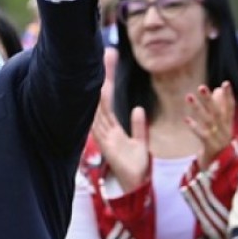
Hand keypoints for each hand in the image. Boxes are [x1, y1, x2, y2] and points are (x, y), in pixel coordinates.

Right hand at [91, 50, 148, 192]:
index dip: (108, 79)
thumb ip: (139, 126)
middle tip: (107, 53)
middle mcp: (104, 128)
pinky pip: (100, 123)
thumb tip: (137, 108)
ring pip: (100, 107)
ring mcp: (103, 134)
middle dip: (105, 76)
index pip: (108, 98)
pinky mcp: (105, 143)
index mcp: (111, 126)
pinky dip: (97, 111)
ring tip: (100, 69)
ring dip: (100, 89)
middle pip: (102, 97)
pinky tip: (96, 97)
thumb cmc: (135, 166)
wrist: (135, 185)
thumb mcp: (140, 142)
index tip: (109, 60)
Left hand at [186, 81, 235, 168]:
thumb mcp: (220, 127)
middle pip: (217, 112)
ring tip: (188, 97)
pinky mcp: (211, 147)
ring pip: (208, 121)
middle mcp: (225, 130)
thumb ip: (219, 109)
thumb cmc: (217, 144)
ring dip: (198, 108)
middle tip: (201, 86)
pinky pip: (202, 136)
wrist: (218, 169)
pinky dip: (195, 127)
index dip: (228, 96)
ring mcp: (219, 139)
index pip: (229, 108)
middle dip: (209, 99)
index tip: (225, 83)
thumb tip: (217, 90)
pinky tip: (186, 119)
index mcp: (228, 125)